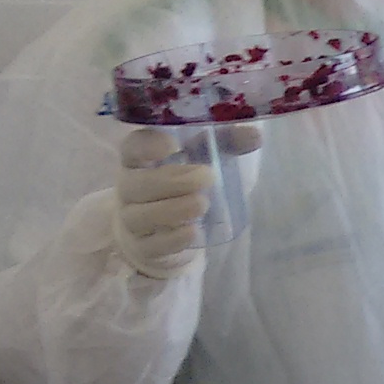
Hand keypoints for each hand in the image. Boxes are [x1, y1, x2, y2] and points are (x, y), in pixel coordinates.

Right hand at [109, 125, 257, 277]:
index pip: (131, 148)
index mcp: (140, 160)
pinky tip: (192, 232)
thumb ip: (226, 143)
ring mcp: (132, 219)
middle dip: (172, 180)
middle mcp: (129, 188)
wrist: (167, 232)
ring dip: (172, 210)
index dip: (146, 145)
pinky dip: (172, 239)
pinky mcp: (143, 247)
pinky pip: (151, 245)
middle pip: (137, 183)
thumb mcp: (204, 159)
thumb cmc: (185, 185)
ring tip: (202, 204)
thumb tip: (254, 136)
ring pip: (140, 215)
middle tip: (206, 177)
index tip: (172, 144)